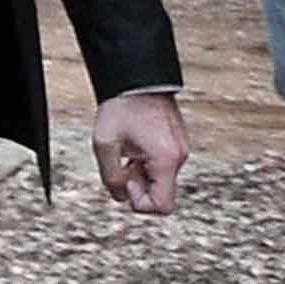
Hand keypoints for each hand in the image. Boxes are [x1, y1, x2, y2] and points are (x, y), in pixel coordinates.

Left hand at [92, 89, 186, 214]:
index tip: (127, 180)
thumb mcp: (105, 145)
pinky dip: (148, 163)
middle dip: (139, 185)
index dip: (140, 202)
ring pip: (161, 179)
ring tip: (128, 151)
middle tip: (124, 163)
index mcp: (166, 160)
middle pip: (162, 193)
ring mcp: (180, 148)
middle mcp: (179, 156)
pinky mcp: (177, 142)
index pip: (162, 206)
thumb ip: (111, 178)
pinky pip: (163, 165)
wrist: (137, 77)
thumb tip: (121, 196)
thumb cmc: (122, 107)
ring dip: (142, 173)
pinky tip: (135, 146)